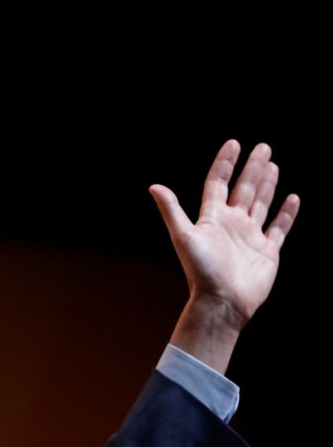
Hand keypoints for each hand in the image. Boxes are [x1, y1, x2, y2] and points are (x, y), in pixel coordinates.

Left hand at [149, 140, 299, 371]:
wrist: (221, 301)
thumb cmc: (200, 270)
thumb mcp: (183, 236)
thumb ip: (171, 210)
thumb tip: (154, 186)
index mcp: (212, 218)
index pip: (218, 183)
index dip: (225, 163)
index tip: (233, 144)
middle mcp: (232, 224)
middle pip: (244, 189)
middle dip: (253, 168)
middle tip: (263, 147)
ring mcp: (250, 237)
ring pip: (261, 204)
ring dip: (267, 184)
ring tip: (272, 164)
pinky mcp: (267, 251)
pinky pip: (279, 227)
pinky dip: (286, 213)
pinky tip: (292, 197)